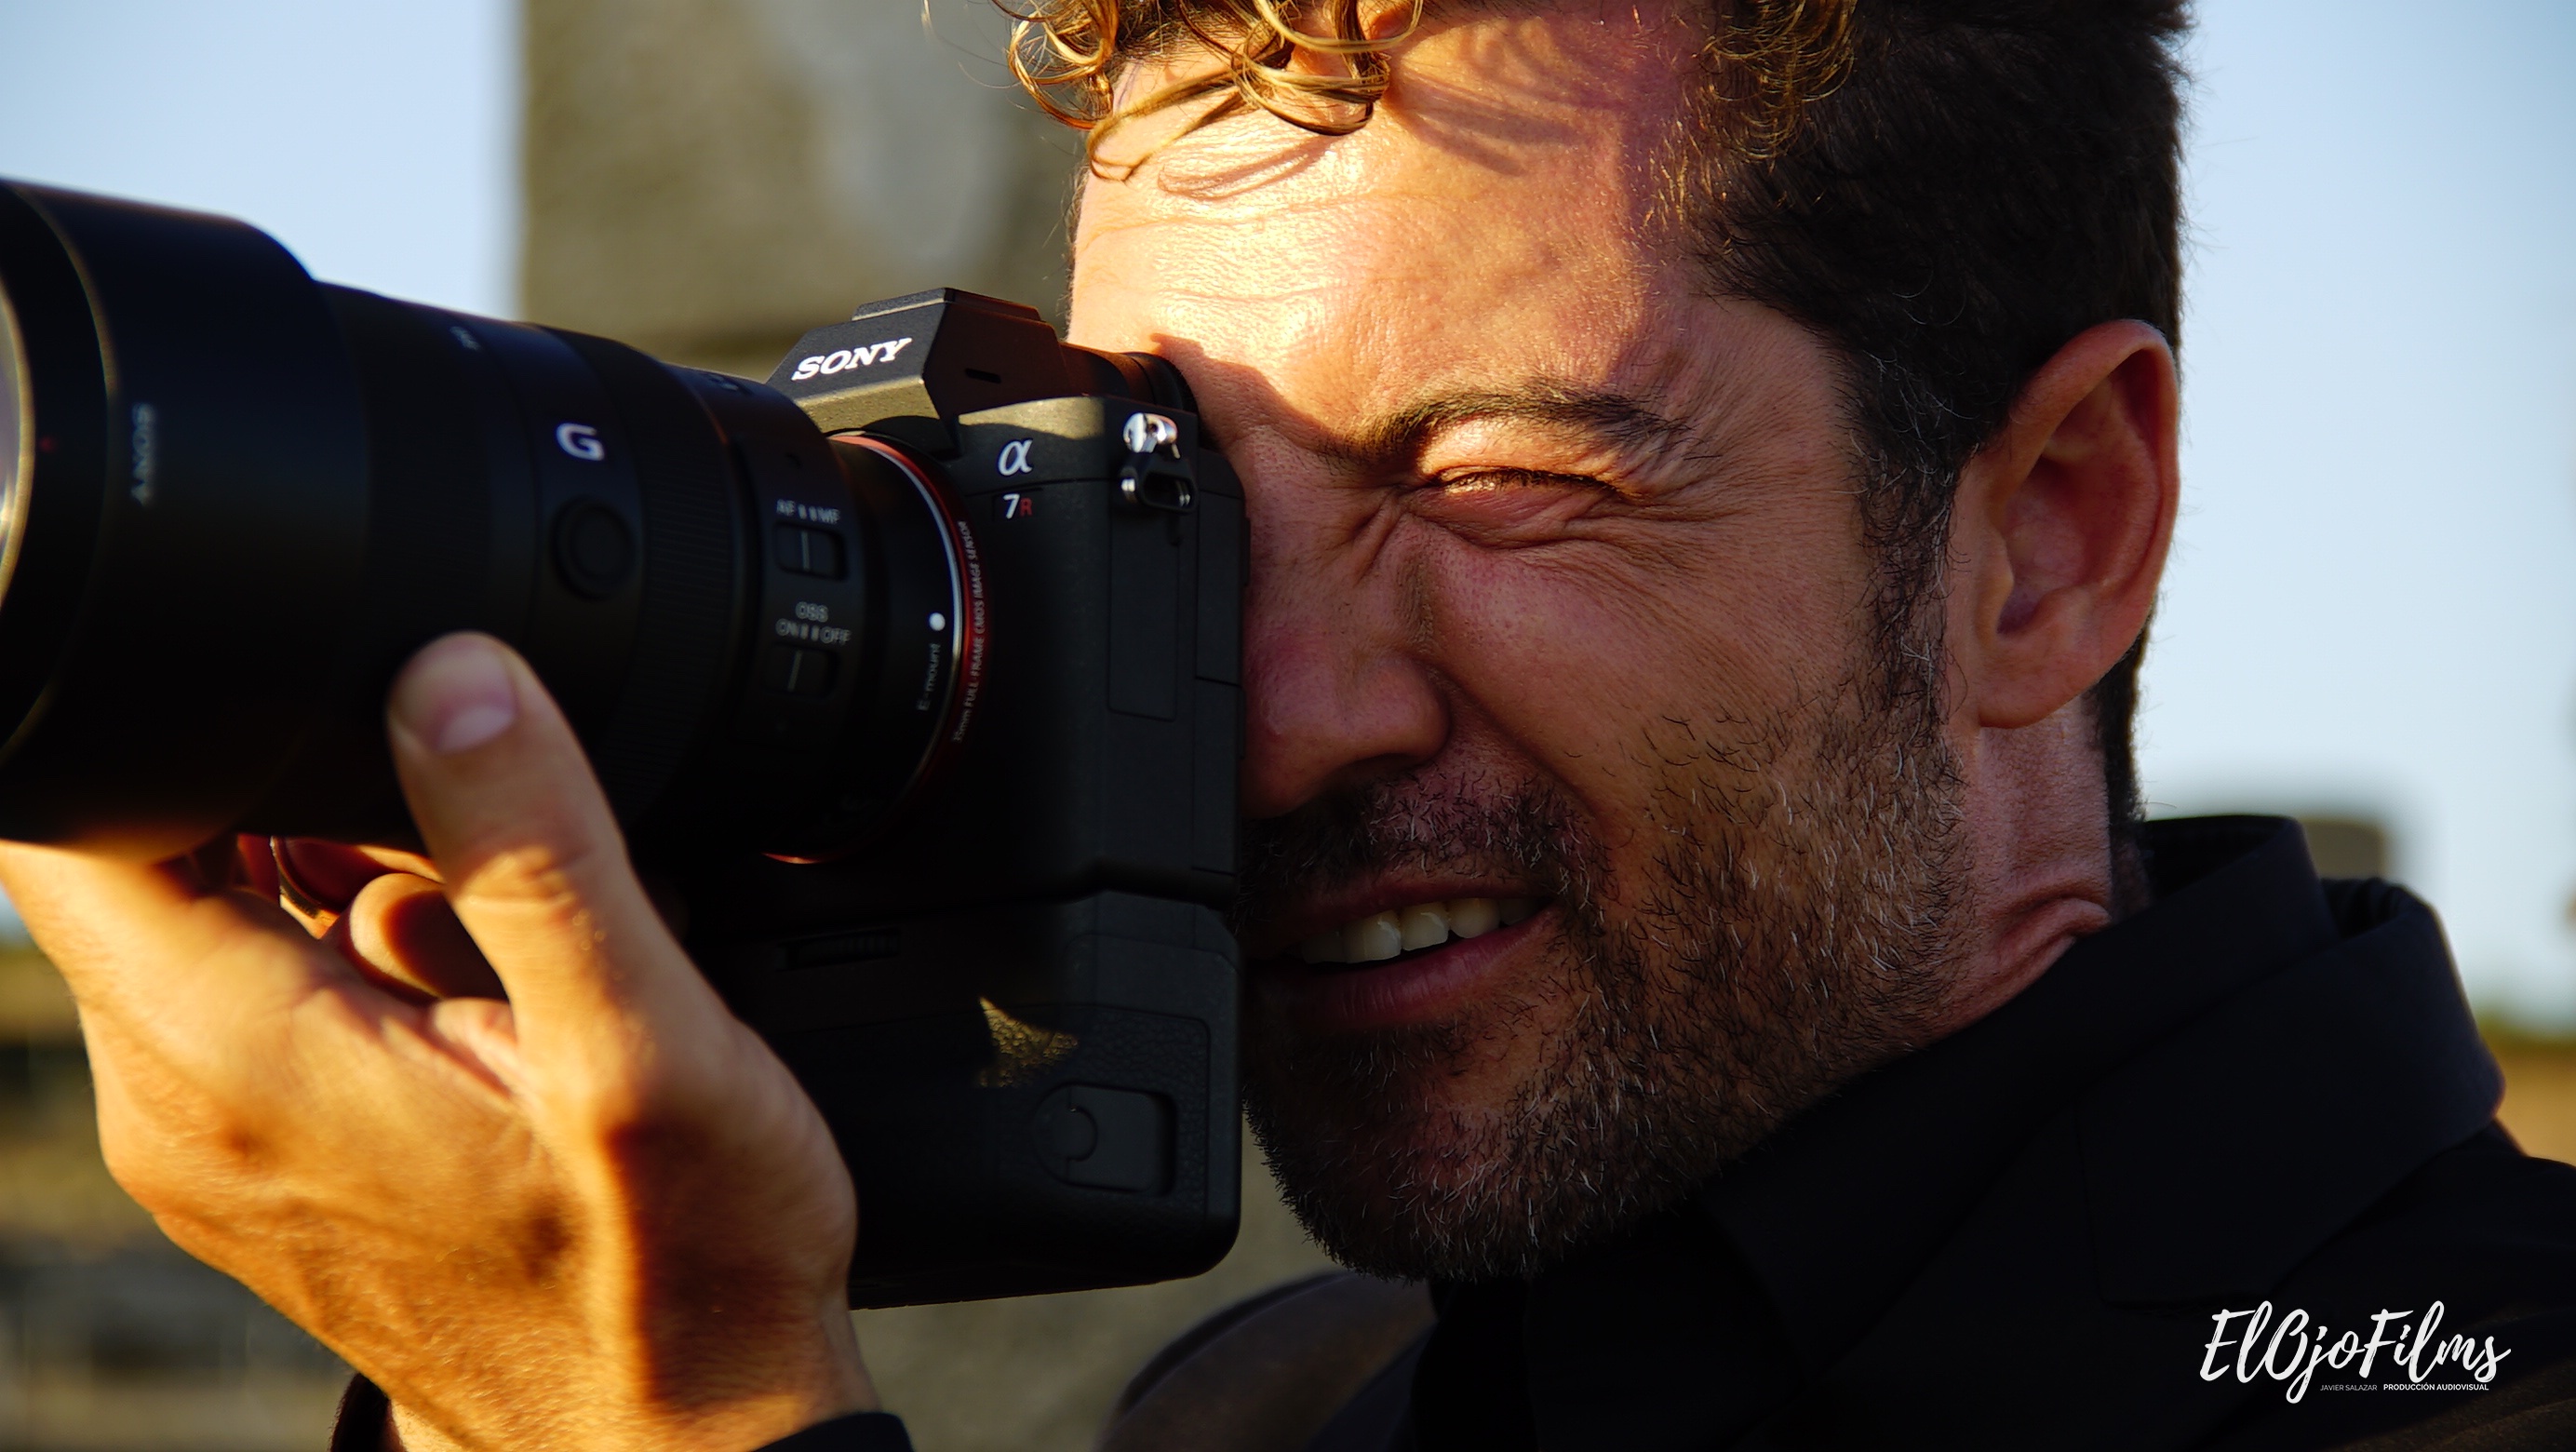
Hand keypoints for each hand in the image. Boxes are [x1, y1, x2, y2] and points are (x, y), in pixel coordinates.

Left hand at [0, 633, 873, 1451]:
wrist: (682, 1439)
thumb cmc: (674, 1268)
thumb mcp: (641, 1042)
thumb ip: (538, 849)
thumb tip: (451, 672)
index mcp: (233, 1052)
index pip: (73, 820)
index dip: (170, 711)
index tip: (322, 698)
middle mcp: (176, 1104)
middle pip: (143, 859)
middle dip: (288, 797)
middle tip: (463, 853)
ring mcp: (209, 1146)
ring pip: (207, 923)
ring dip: (331, 882)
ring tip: (488, 950)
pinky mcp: (260, 1169)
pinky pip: (254, 1001)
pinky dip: (350, 962)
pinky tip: (481, 1010)